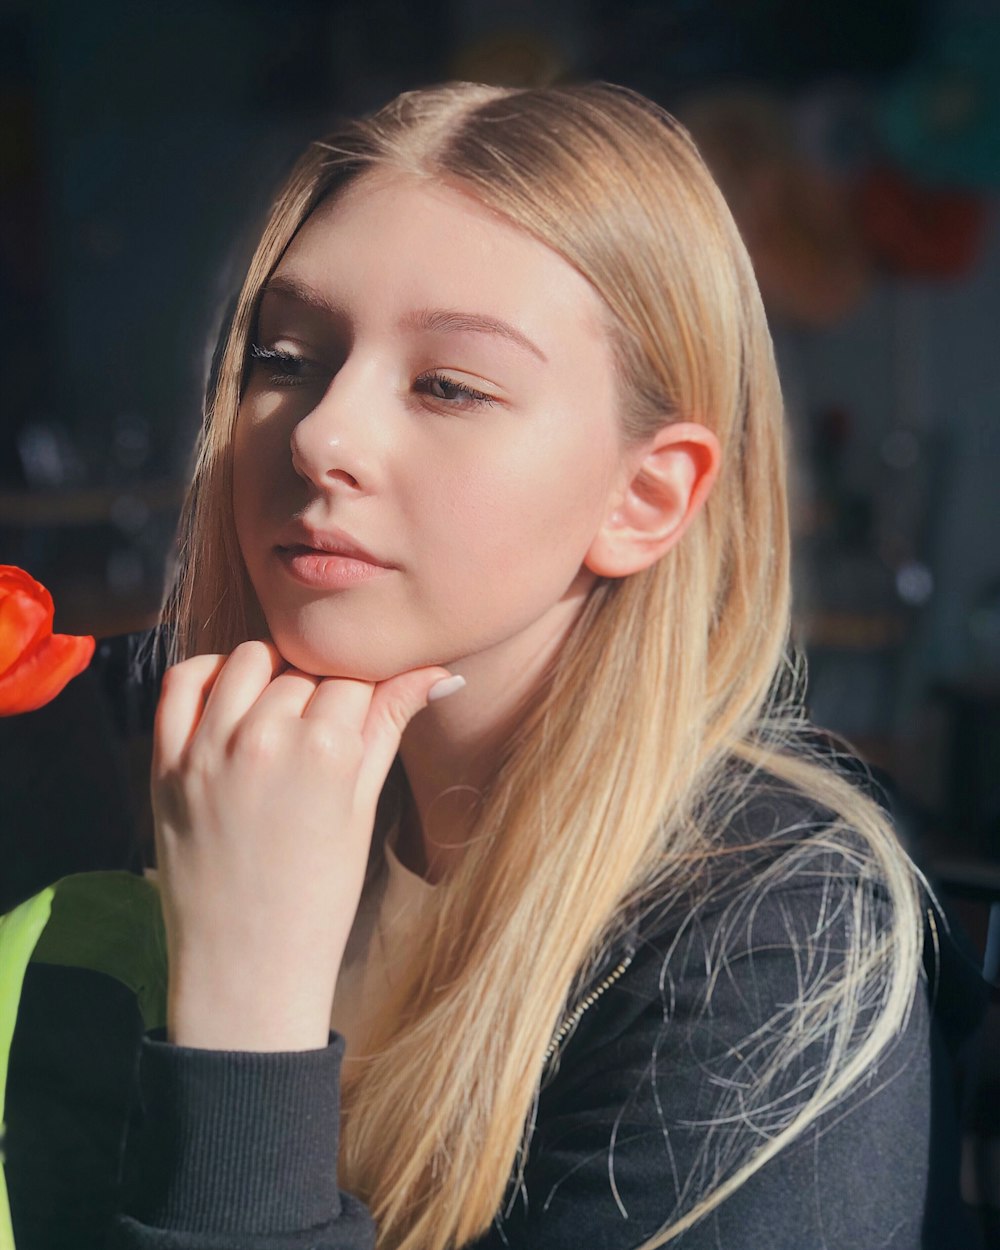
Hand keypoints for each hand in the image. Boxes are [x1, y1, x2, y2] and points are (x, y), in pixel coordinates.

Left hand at [150, 640, 459, 1051]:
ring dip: (270, 673)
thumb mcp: (362, 809)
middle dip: (320, 690)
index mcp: (327, 751)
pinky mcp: (167, 764)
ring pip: (247, 659)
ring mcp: (209, 749)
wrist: (249, 968)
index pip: (355, 679)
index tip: (362, 716)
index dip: (364, 695)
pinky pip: (182, 683)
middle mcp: (266, 739)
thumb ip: (390, 728)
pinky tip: (230, 699)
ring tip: (280, 712)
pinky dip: (208, 675)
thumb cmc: (318, 898)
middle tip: (323, 731)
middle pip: (304, 669)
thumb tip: (441, 673)